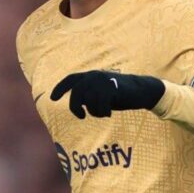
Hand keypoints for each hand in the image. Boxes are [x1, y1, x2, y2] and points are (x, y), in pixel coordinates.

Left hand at [50, 71, 164, 118]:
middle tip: (82, 117)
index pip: (71, 79)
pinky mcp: (112, 88)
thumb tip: (79, 103)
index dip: (60, 88)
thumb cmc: (120, 94)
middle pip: (76, 93)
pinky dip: (103, 112)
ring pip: (89, 101)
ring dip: (95, 112)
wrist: (141, 91)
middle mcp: (95, 76)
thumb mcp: (102, 94)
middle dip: (75, 107)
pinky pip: (100, 105)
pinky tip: (109, 113)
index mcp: (91, 75)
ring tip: (104, 112)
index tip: (52, 99)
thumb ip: (89, 96)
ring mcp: (103, 81)